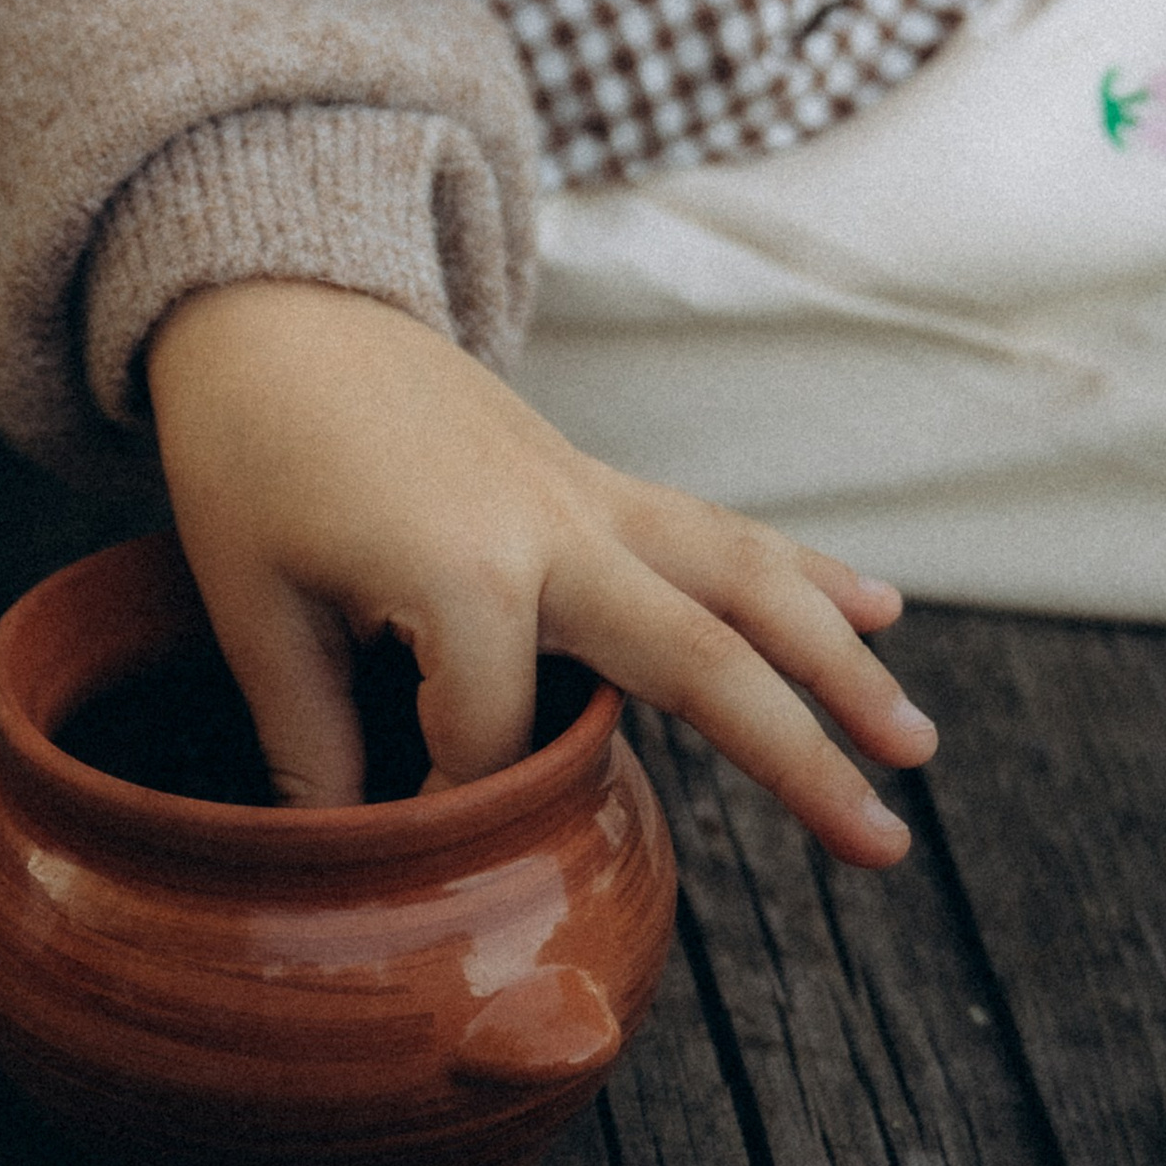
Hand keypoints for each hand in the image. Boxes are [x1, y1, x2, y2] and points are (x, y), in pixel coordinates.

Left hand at [144, 282, 936, 863]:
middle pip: (700, 656)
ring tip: (917, 745)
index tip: (405, 828)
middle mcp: (552, 527)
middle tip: (885, 846)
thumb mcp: (251, 603)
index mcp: (461, 568)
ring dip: (837, 658)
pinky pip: (719, 530)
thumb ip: (310, 741)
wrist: (271, 305)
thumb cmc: (248, 455)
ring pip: (743, 579)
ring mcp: (585, 495)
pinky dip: (801, 569)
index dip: (452, 800)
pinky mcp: (592, 480)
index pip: (494, 741)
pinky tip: (881, 609)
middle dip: (797, 754)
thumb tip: (357, 860)